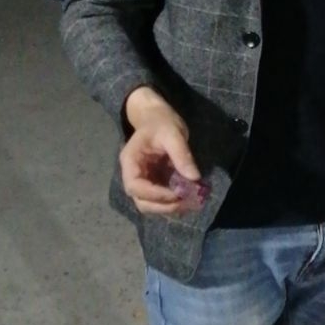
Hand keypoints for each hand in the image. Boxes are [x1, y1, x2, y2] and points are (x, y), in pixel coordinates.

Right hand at [120, 88, 203, 217]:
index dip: (155, 194)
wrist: (156, 117)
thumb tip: (194, 177)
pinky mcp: (154, 183)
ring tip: (191, 202)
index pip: (135, 186)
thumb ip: (182, 155)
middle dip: (164, 206)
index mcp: (130, 162)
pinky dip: (174, 203)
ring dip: (170, 208)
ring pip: (151, 205)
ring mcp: (144, 181)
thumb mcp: (173, 133)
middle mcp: (134, 175)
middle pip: (142, 202)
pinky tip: (190, 199)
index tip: (177, 194)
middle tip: (187, 202)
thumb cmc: (161, 122)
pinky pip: (161, 199)